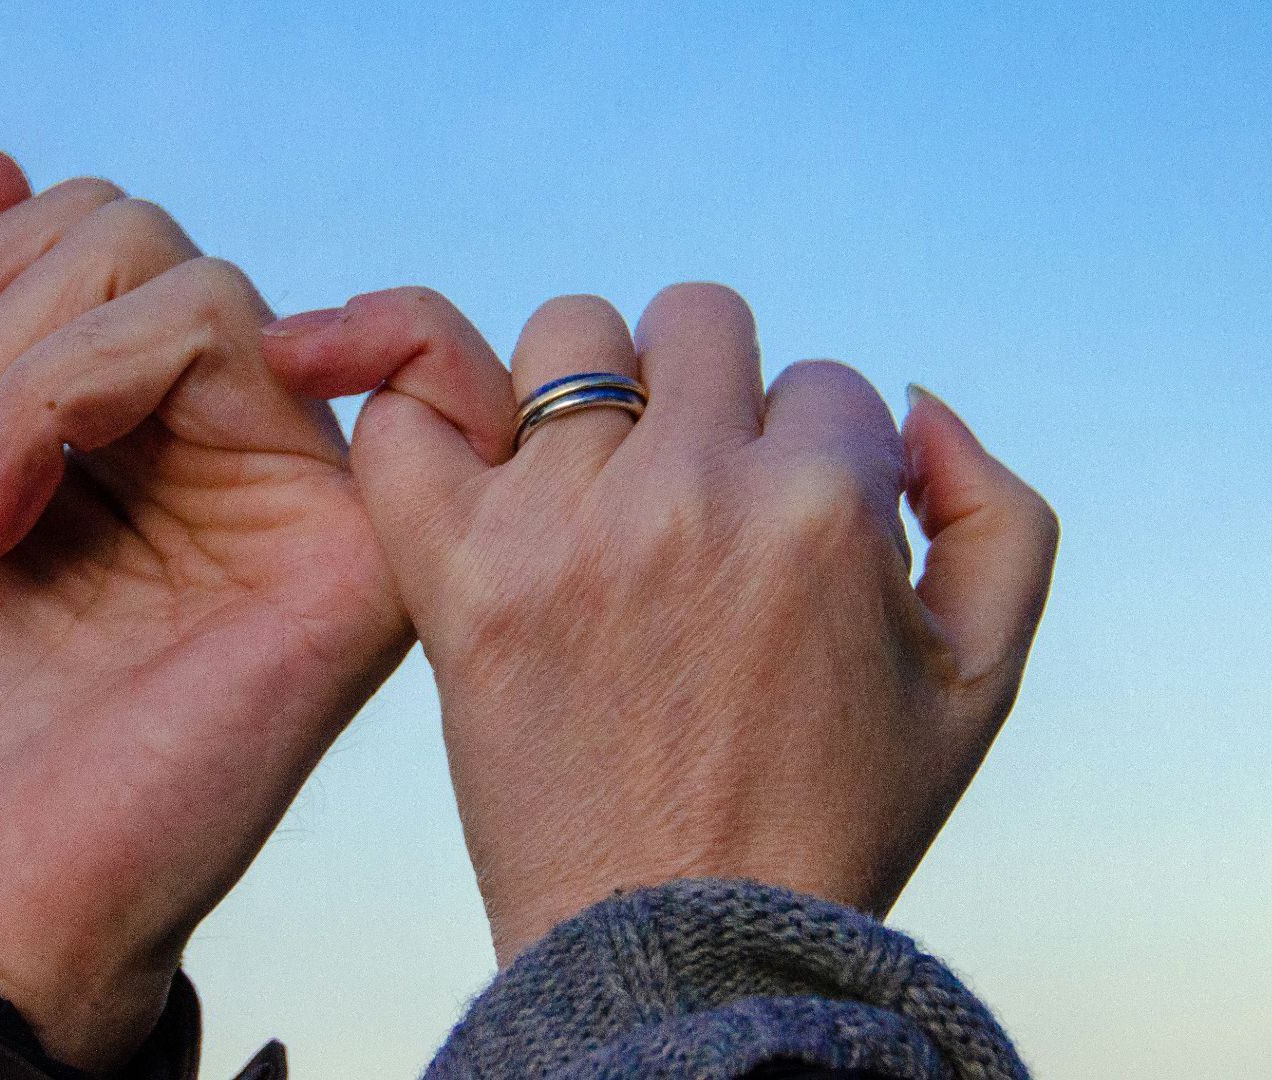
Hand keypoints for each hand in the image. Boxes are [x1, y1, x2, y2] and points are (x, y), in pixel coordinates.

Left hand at [0, 148, 407, 1069]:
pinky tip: (53, 461)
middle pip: (137, 235)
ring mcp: (294, 485)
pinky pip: (319, 347)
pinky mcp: (351, 543)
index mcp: (137, 424)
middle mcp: (227, 441)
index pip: (89, 238)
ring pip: (190, 282)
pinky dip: (132, 364)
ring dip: (34, 370)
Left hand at [264, 285, 1057, 962]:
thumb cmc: (832, 815)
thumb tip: (911, 401)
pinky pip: (410, 420)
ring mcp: (564, 527)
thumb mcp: (982, 678)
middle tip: (691, 491)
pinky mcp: (459, 575)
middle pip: (695, 321)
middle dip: (710, 394)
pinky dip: (425, 413)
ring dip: (589, 394)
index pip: (822, 382)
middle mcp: (693, 493)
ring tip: (593, 487)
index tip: (783, 538)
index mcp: (827, 504)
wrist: (679, 944)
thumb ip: (995, 512)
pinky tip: (469, 466)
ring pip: (568, 339)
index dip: (812, 458)